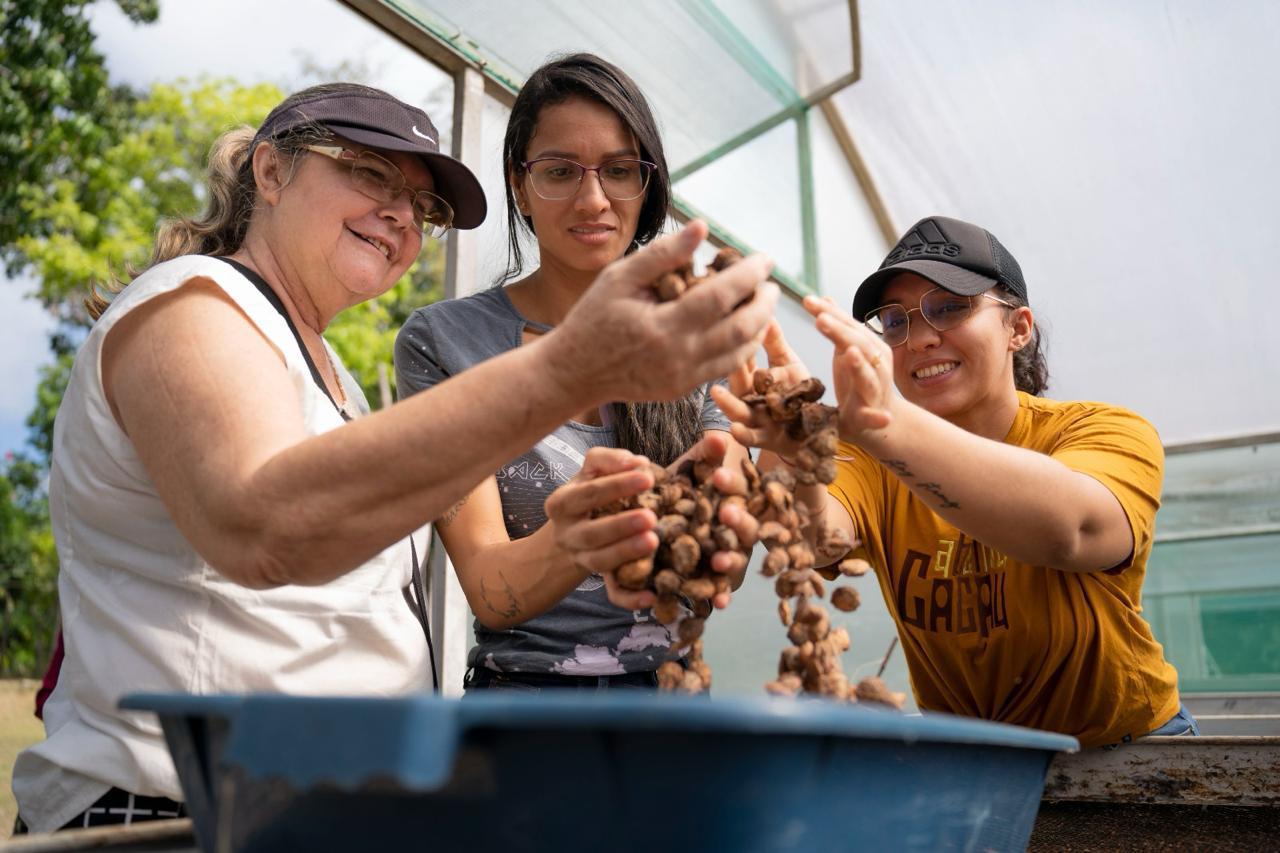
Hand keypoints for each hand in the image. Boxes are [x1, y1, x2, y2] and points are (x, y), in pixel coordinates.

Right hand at [545, 447, 658, 606]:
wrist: (567, 534)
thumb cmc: (588, 494)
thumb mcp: (589, 472)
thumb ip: (609, 461)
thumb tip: (638, 462)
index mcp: (562, 503)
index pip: (588, 493)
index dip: (616, 485)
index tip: (647, 477)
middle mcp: (568, 534)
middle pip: (591, 532)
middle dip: (621, 525)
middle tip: (650, 516)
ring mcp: (581, 559)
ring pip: (600, 562)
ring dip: (626, 553)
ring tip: (653, 542)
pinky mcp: (599, 580)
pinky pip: (613, 594)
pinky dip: (631, 599)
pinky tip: (651, 596)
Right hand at [550, 220, 779, 404]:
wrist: (575, 371)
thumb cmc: (593, 318)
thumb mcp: (620, 277)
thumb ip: (664, 253)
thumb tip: (702, 227)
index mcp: (663, 327)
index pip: (723, 296)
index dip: (750, 275)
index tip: (765, 258)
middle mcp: (679, 358)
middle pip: (742, 328)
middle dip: (764, 303)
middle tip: (771, 283)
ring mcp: (683, 379)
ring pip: (740, 353)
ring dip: (759, 326)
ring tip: (762, 303)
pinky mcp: (683, 390)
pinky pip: (724, 368)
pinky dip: (741, 346)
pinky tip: (743, 327)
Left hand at [600, 432, 758, 610]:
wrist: (653, 518)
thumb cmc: (680, 492)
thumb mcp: (689, 473)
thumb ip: (706, 456)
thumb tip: (721, 436)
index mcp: (733, 502)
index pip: (739, 492)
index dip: (732, 485)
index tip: (719, 476)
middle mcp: (734, 532)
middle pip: (744, 530)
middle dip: (737, 523)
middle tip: (726, 512)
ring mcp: (724, 557)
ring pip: (734, 562)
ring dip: (729, 562)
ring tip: (720, 560)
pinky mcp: (709, 580)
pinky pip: (717, 591)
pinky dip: (719, 596)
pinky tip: (720, 604)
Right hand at [710, 320, 814, 458]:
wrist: (817, 429)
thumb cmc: (797, 395)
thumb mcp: (787, 363)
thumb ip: (774, 342)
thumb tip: (764, 310)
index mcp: (752, 378)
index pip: (741, 358)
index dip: (735, 344)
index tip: (728, 324)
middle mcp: (749, 398)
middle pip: (736, 382)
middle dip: (727, 367)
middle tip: (714, 352)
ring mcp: (756, 420)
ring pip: (737, 411)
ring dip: (726, 403)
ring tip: (715, 394)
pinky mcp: (766, 440)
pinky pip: (752, 438)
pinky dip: (743, 435)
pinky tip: (735, 430)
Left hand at [802, 295, 893, 441]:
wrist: (875, 421)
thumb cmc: (857, 382)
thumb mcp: (843, 352)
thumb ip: (836, 327)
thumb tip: (826, 298)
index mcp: (868, 345)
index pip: (847, 324)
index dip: (829, 312)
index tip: (807, 300)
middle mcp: (877, 362)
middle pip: (858, 342)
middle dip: (840, 330)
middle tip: (820, 318)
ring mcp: (876, 388)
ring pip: (869, 374)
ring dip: (859, 364)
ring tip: (849, 353)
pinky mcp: (872, 415)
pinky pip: (874, 414)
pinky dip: (877, 415)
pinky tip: (881, 417)